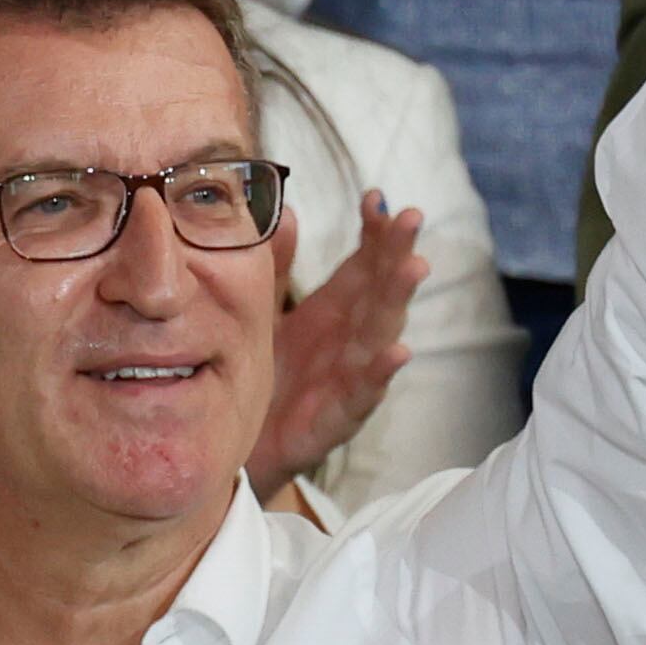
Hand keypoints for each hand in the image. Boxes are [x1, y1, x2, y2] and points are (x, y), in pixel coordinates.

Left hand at [247, 196, 422, 497]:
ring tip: (414, 268)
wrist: (231, 447)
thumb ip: (276, 268)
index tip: (377, 198)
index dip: (374, 232)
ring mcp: (346, 380)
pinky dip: (381, 374)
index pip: (363, 264)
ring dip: (398, 302)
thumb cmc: (257, 376)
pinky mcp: (334, 420)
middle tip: (412, 217)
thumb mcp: (262, 313)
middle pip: (379, 291)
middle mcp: (347, 341)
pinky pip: (361, 396)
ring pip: (380, 335)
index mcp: (332, 312)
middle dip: (398, 254)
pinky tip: (397, 351)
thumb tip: (289, 212)